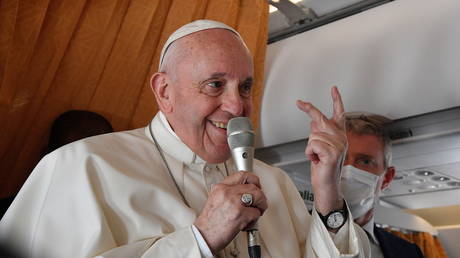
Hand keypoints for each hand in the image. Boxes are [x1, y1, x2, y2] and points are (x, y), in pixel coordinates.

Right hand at [194, 172, 266, 253]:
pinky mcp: (240, 215)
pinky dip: (255, 220)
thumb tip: (247, 191)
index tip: (256, 187)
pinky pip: (256, 213)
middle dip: (260, 196)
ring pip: (259, 197)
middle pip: (254, 186)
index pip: (242, 175)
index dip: (254, 180)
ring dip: (261, 206)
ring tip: (256, 212)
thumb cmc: (210, 223)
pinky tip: (247, 223)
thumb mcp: (216, 200)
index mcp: (220, 187)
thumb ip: (230, 193)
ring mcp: (234, 203)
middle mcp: (227, 192)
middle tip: (259, 203)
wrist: (203, 237)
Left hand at [296, 86, 346, 215]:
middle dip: (308, 109)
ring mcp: (339, 145)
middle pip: (320, 118)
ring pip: (313, 135)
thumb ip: (318, 133)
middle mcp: (341, 138)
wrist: (326, 185)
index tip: (334, 88)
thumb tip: (313, 121)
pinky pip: (312, 145)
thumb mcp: (318, 147)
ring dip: (310, 148)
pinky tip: (317, 161)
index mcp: (339, 135)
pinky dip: (310, 154)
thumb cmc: (323, 167)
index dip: (337, 100)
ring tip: (317, 157)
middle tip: (299, 102)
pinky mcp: (333, 153)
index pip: (339, 114)